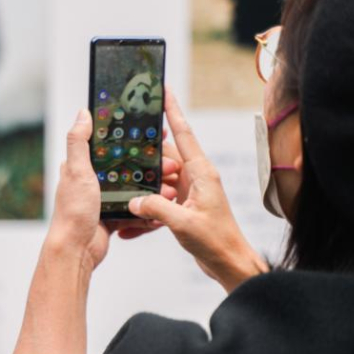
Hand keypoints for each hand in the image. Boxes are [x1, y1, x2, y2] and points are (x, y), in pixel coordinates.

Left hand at [45, 110, 180, 270]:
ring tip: (171, 188)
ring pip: (136, 187)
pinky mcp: (113, 216)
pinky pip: (136, 208)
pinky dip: (150, 208)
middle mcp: (93, 181)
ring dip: (155, 187)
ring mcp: (104, 199)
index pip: (112, 145)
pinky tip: (163, 207)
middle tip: (171, 166)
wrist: (76, 250)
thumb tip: (83, 114)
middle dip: (152, 165)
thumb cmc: (72, 212)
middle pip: (129, 166)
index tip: (156, 135)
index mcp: (83, 167)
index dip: (134, 138)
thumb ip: (78, 142)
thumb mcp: (76, 171)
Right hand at [128, 89, 267, 291]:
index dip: (172, 111)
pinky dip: (147, 208)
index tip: (164, 90)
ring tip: (124, 190)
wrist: (230, 263)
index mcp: (201, 173)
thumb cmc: (217, 242)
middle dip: (144, 155)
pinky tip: (132, 222)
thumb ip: (156, 208)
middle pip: (164, 157)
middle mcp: (196, 178)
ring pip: (158, 179)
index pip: (184, 134)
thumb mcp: (183, 223)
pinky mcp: (184, 206)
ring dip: (143, 187)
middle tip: (123, 148)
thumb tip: (134, 200)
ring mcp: (190, 191)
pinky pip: (160, 199)